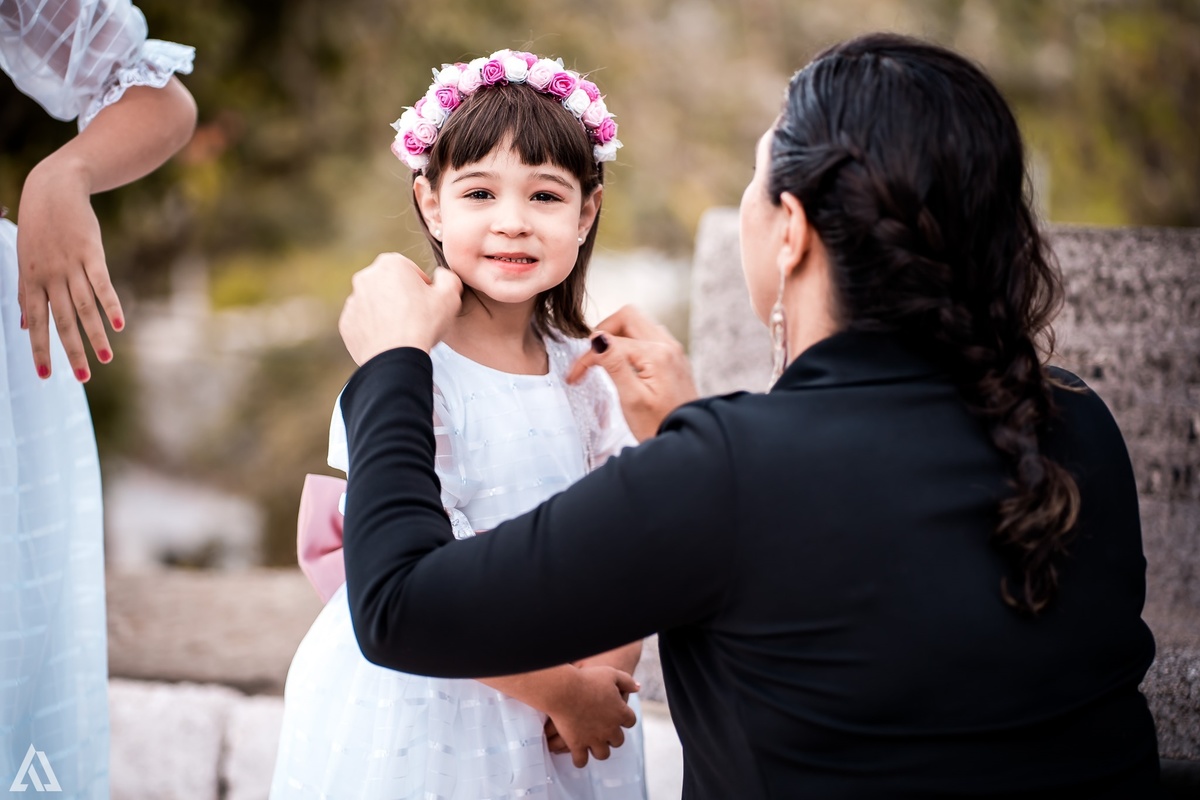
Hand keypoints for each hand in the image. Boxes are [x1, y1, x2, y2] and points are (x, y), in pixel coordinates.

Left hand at [17, 155, 122, 380]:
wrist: (53, 189)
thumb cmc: (40, 227)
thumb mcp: (26, 260)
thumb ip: (28, 293)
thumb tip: (26, 323)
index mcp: (31, 280)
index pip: (36, 323)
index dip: (40, 350)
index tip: (45, 376)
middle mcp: (49, 276)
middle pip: (62, 321)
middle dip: (71, 351)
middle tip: (82, 378)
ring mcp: (70, 265)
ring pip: (83, 307)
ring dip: (95, 334)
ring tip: (105, 358)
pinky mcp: (91, 253)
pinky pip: (101, 283)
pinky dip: (110, 304)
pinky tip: (119, 324)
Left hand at [338, 254, 461, 363]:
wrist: (396, 358)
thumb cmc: (423, 324)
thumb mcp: (450, 295)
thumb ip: (448, 278)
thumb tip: (441, 276)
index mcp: (390, 264)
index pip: (410, 270)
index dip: (422, 285)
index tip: (428, 301)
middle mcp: (365, 277)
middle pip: (389, 284)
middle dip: (402, 296)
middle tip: (417, 316)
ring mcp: (353, 301)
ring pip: (374, 303)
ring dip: (387, 312)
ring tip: (403, 331)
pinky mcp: (346, 323)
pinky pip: (363, 322)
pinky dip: (374, 328)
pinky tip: (389, 340)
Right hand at [543, 666, 638, 767]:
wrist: (564, 689)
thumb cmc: (587, 679)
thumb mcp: (611, 674)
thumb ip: (627, 681)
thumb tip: (638, 687)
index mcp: (620, 712)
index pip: (630, 721)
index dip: (624, 719)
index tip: (617, 716)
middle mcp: (610, 729)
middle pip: (618, 741)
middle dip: (612, 737)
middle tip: (604, 731)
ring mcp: (594, 739)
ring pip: (602, 754)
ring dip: (599, 749)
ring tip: (592, 744)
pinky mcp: (577, 745)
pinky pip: (581, 761)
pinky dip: (579, 759)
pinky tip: (576, 753)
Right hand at [567, 305, 698, 440]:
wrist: (688, 441)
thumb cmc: (659, 426)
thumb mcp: (632, 399)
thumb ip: (614, 364)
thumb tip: (597, 338)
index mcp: (656, 354)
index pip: (610, 341)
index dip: (587, 357)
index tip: (574, 376)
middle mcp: (668, 346)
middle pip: (628, 316)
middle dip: (603, 331)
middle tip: (590, 356)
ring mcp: (673, 351)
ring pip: (639, 324)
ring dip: (617, 336)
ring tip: (603, 359)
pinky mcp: (673, 359)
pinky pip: (648, 337)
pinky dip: (631, 343)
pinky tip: (623, 364)